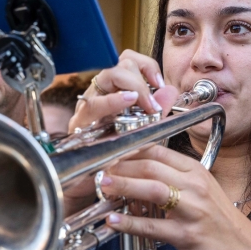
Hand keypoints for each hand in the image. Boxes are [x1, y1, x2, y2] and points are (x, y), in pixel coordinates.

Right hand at [63, 50, 177, 215]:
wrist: (94, 187)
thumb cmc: (114, 158)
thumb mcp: (141, 130)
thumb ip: (155, 110)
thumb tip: (171, 91)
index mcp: (113, 93)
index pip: (127, 62)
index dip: (145, 66)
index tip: (160, 83)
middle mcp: (98, 97)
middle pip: (115, 68)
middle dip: (136, 78)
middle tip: (152, 98)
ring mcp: (87, 110)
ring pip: (102, 82)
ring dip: (124, 86)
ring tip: (139, 96)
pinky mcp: (79, 126)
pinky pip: (92, 108)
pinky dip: (110, 102)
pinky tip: (125, 102)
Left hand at [98, 144, 250, 249]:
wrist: (244, 249)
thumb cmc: (218, 218)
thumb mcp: (200, 188)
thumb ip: (173, 177)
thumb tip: (136, 170)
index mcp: (195, 170)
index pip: (157, 150)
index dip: (130, 150)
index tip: (109, 154)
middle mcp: (194, 185)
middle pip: (152, 166)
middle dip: (121, 166)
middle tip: (99, 170)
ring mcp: (192, 210)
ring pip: (153, 190)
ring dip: (124, 186)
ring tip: (103, 186)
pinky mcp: (187, 235)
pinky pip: (153, 227)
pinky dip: (130, 223)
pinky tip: (113, 221)